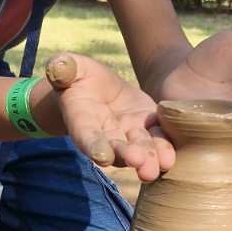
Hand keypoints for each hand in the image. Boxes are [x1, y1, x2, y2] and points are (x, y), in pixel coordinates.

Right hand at [41, 54, 173, 182]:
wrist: (96, 89)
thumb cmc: (77, 78)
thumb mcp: (69, 68)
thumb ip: (63, 68)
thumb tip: (58, 66)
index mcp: (82, 121)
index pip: (86, 136)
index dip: (93, 146)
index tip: (102, 156)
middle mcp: (106, 134)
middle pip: (117, 149)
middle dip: (129, 156)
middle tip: (140, 163)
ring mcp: (128, 133)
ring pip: (140, 148)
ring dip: (151, 157)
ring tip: (162, 164)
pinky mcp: (147, 126)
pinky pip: (157, 137)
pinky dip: (166, 146)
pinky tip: (174, 154)